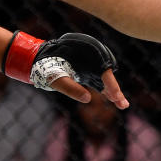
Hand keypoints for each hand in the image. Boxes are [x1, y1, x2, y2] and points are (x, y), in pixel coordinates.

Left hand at [4, 32, 128, 108]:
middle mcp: (90, 58)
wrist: (37, 59)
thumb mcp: (55, 79)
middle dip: (115, 89)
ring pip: (104, 78)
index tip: (116, 97)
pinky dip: (105, 89)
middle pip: (107, 74)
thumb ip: (70, 88)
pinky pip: (98, 80)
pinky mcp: (86, 70)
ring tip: (122, 104)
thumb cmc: (45, 67)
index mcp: (85, 55)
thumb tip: (87, 98)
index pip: (102, 72)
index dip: (111, 86)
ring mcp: (88, 64)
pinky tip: (113, 99)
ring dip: (112, 91)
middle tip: (122, 104)